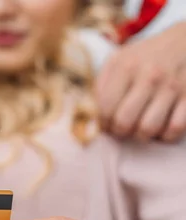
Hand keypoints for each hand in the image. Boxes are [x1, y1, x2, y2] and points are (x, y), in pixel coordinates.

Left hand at [97, 22, 185, 141]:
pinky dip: (164, 135)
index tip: (104, 123)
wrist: (185, 41)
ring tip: (139, 127)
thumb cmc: (144, 56)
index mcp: (125, 66)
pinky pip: (174, 129)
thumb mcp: (118, 60)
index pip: (104, 108)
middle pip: (124, 122)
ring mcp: (172, 87)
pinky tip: (160, 127)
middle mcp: (149, 76)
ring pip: (148, 129)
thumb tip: (86, 113)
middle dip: (118, 131)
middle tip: (120, 127)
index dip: (101, 122)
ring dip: (141, 135)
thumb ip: (100, 85)